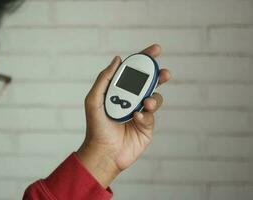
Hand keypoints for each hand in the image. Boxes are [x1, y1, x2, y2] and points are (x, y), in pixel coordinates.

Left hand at [76, 44, 170, 187]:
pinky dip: (145, 115)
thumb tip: (117, 59)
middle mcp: (130, 100)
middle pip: (149, 83)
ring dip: (153, 98)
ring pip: (154, 98)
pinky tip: (136, 118)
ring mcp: (140, 113)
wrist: (103, 153)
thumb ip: (105, 79)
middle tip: (164, 73)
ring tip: (145, 103)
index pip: (133, 72)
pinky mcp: (146, 127)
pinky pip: (151, 116)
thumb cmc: (96, 127)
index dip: (143, 60)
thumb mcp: (94, 100)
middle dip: (158, 76)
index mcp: (118, 92)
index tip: (155, 50)